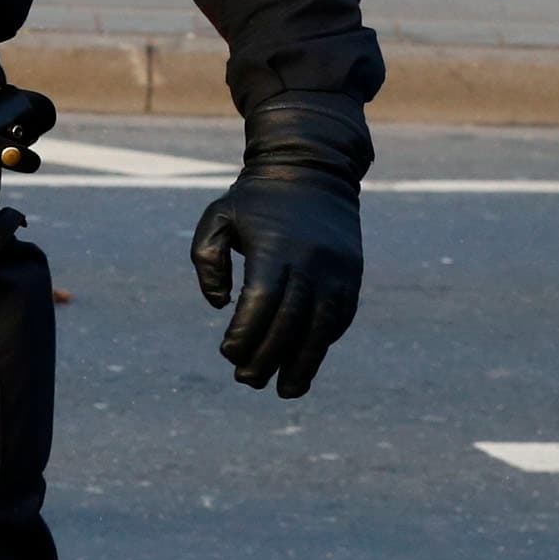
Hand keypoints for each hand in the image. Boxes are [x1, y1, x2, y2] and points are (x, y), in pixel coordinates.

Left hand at [190, 93, 370, 399]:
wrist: (313, 169)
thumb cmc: (256, 199)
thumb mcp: (218, 217)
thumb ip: (207, 260)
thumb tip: (220, 305)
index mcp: (275, 247)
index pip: (262, 303)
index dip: (245, 334)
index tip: (228, 352)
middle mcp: (311, 261)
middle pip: (290, 322)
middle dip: (268, 357)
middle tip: (247, 379)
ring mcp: (336, 270)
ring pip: (322, 328)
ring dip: (303, 364)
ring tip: (285, 390)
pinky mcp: (351, 275)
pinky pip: (339, 317)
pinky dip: (322, 342)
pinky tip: (304, 360)